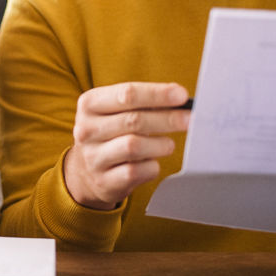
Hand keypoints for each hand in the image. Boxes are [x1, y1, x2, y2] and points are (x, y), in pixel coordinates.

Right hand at [63, 82, 190, 210]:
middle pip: (133, 120)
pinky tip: (152, 162)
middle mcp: (86, 130)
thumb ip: (143, 102)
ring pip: (133, 146)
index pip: (127, 94)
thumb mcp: (116, 111)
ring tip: (168, 144)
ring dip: (159, 144)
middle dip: (167, 119)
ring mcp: (93, 157)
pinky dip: (151, 166)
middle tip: (189, 119)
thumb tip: (179, 98)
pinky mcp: (104, 181)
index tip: (182, 96)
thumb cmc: (110, 132)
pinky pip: (136, 172)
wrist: (86, 171)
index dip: (158, 94)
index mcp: (89, 104)